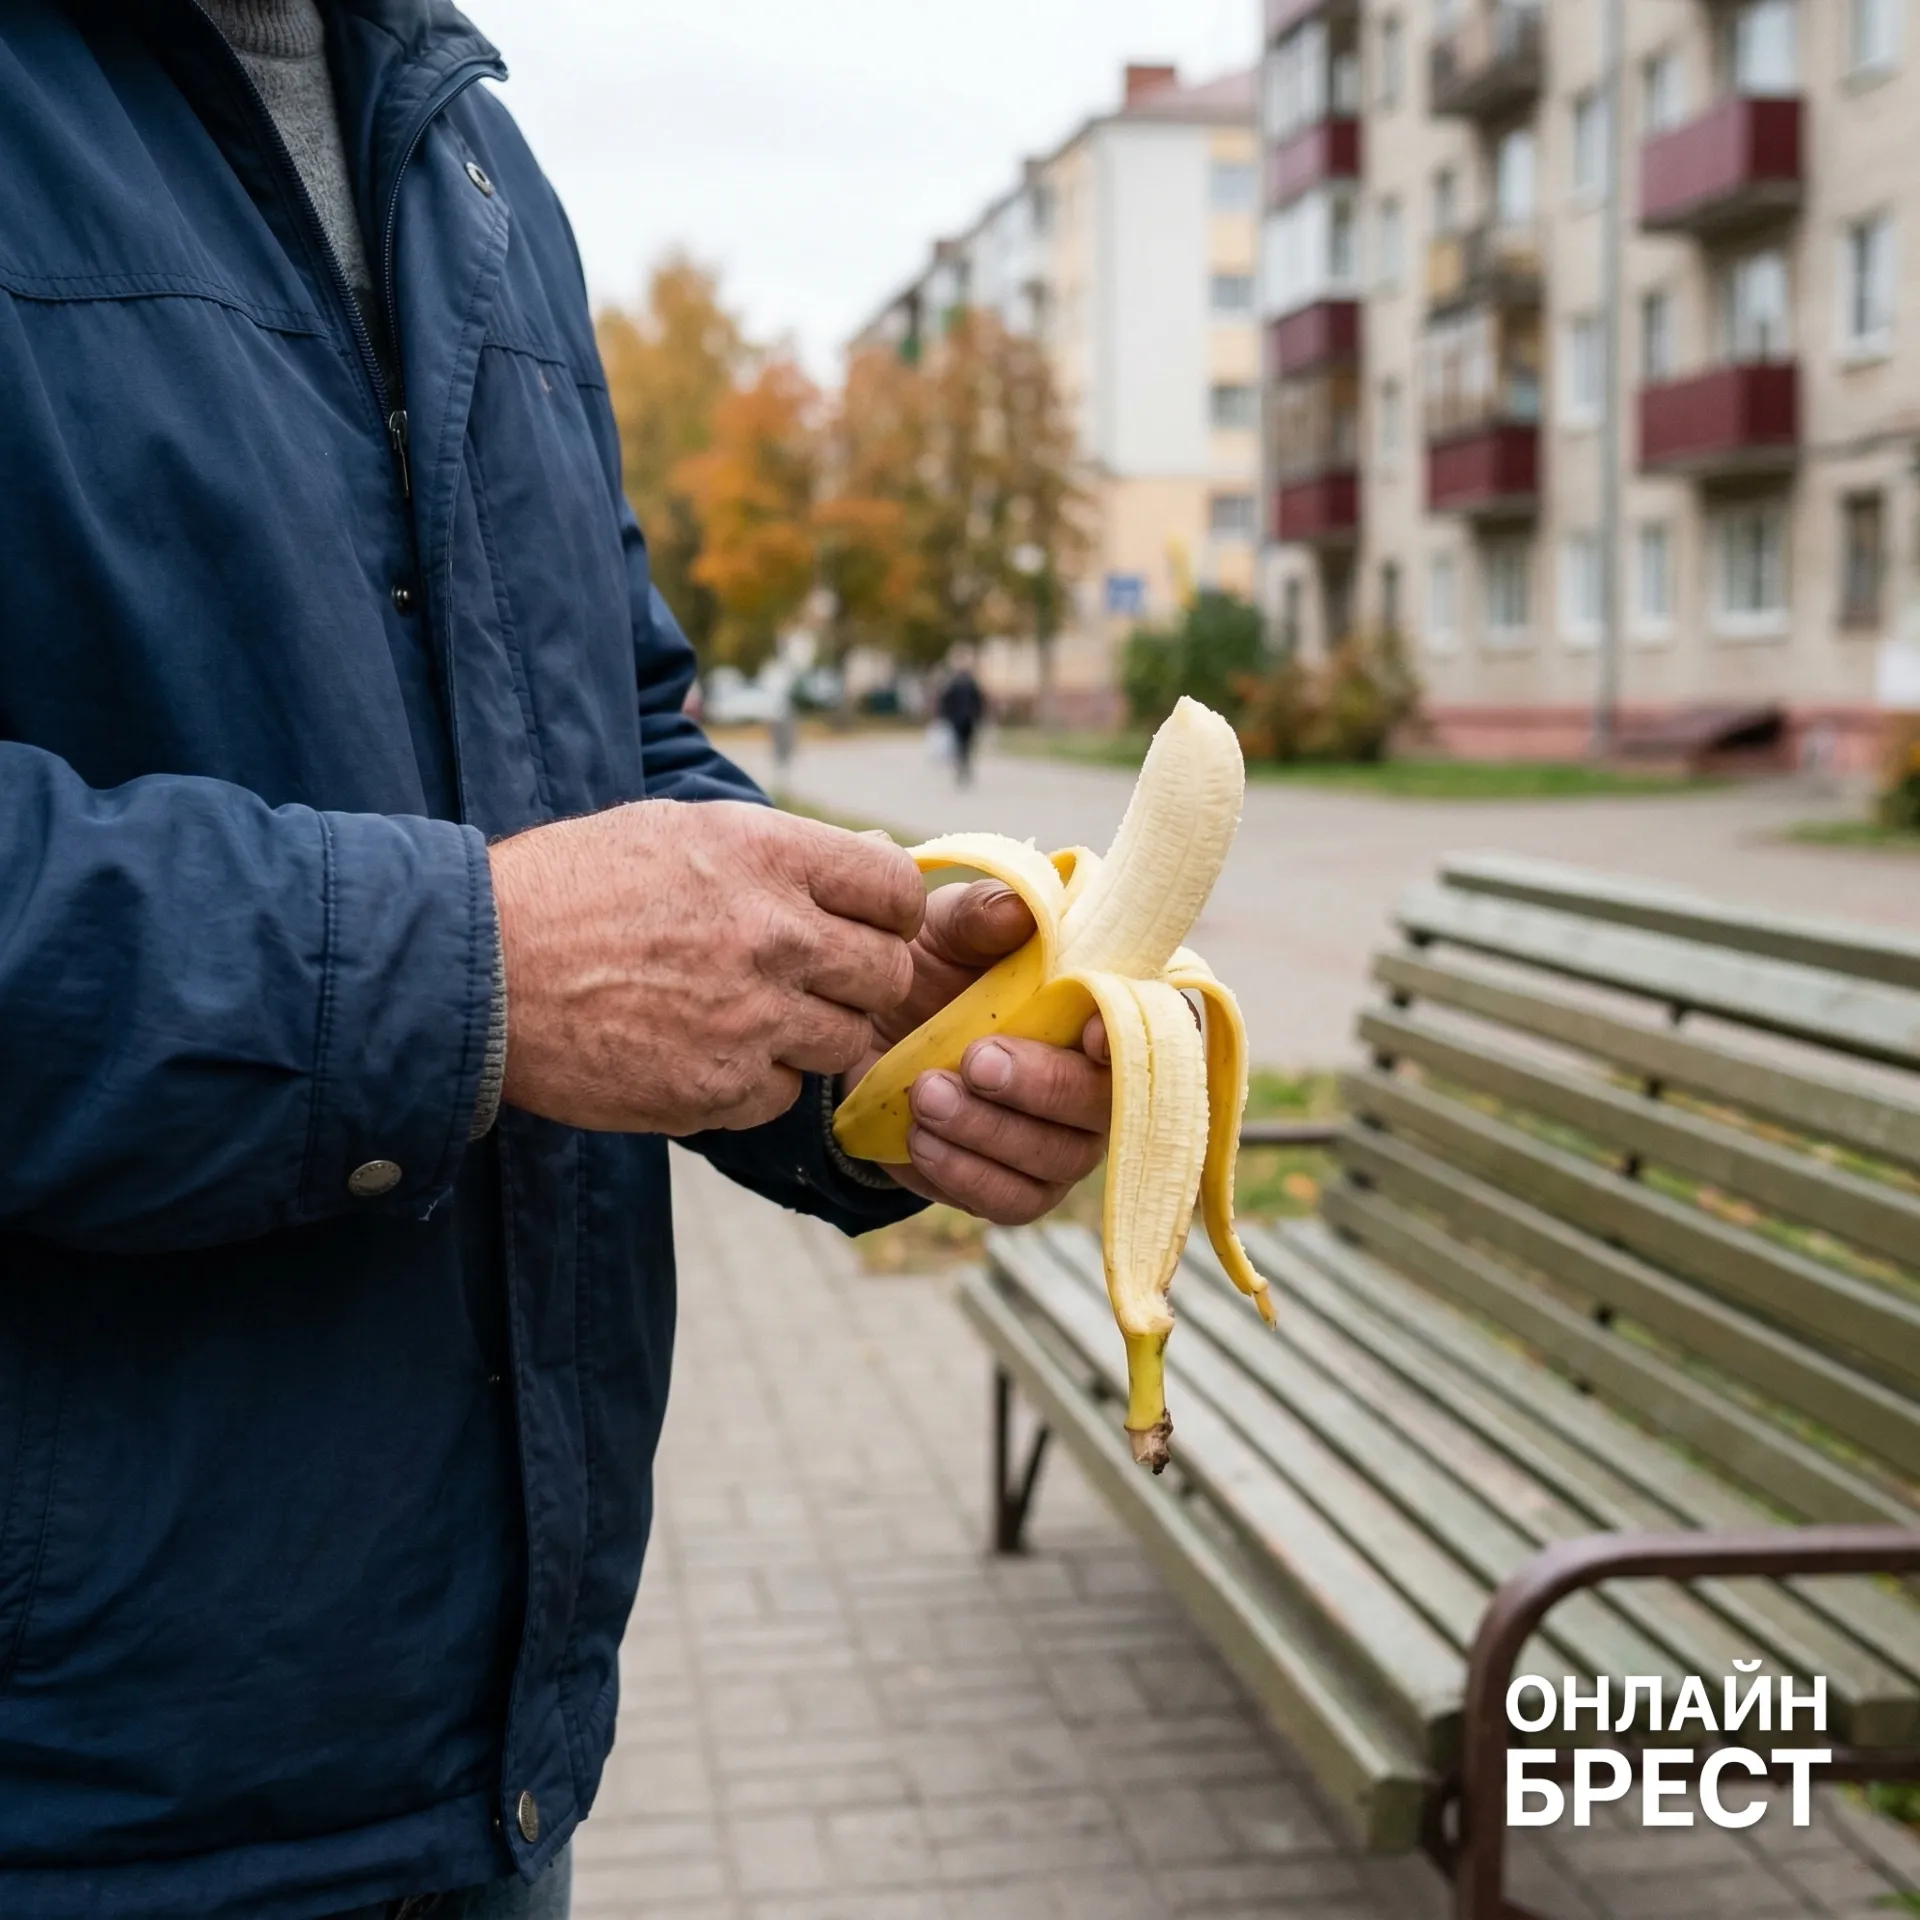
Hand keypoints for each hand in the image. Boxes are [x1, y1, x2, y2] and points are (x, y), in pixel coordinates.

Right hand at [491, 800, 923, 1133]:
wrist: (475, 971)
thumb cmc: (569, 889)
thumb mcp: (676, 832)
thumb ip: (781, 852)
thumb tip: (873, 856)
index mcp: (766, 855)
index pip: (895, 889)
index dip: (887, 913)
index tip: (863, 925)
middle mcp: (774, 934)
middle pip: (886, 973)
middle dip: (858, 979)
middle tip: (812, 979)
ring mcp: (751, 1018)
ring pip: (842, 1040)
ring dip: (808, 1033)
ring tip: (744, 1014)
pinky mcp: (718, 1089)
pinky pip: (782, 1096)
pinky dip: (756, 1083)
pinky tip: (704, 1053)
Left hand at [848, 880, 1110, 1224]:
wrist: (866, 1034)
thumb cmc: (931, 970)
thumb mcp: (943, 927)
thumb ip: (981, 914)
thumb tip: (1018, 909)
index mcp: (1102, 1008)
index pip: (1158, 1027)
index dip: (1134, 1035)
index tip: (1090, 1033)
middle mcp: (1099, 1081)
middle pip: (1106, 1104)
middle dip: (1041, 1086)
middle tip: (974, 1059)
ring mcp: (1065, 1141)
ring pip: (1058, 1158)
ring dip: (989, 1130)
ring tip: (926, 1093)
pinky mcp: (1018, 1187)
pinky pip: (1012, 1201)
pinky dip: (965, 1173)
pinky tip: (920, 1137)